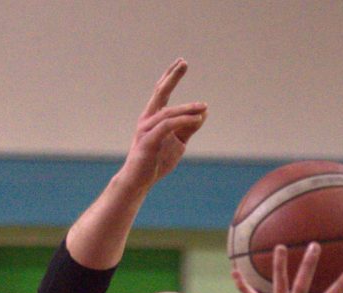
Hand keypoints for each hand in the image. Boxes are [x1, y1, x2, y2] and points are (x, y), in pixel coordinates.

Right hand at [118, 59, 207, 191]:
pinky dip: (183, 120)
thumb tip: (203, 112)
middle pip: (159, 92)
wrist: (138, 181)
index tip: (181, 62)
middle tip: (183, 62)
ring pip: (168, 112)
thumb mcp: (178, 142)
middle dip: (172, 77)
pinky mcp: (149, 142)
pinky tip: (197, 118)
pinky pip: (168, 126)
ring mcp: (146, 130)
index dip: (170, 76)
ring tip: (204, 106)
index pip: (160, 92)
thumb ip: (189, 127)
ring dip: (188, 108)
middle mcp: (147, 119)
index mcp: (152, 117)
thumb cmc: (155, 161)